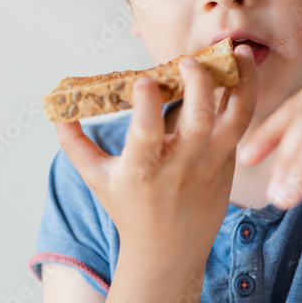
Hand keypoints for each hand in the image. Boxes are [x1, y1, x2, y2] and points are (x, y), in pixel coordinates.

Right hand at [54, 44, 257, 262]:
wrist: (169, 251)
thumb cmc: (129, 209)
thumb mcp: (97, 179)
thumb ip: (75, 144)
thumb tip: (56, 111)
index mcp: (144, 169)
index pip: (146, 134)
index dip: (146, 104)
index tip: (142, 79)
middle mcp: (182, 166)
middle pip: (199, 121)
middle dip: (198, 84)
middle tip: (189, 60)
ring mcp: (210, 164)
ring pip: (236, 120)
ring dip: (243, 83)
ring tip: (241, 51)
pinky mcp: (229, 163)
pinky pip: (242, 124)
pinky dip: (245, 94)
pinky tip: (243, 68)